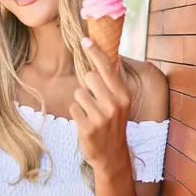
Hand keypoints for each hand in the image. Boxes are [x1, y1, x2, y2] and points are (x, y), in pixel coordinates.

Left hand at [69, 37, 131, 177]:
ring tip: (91, 113)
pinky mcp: (87, 127)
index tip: (85, 40)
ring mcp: (100, 116)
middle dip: (88, 86)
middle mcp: (114, 104)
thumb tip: (109, 58)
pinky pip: (73, 108)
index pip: (106, 67)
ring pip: (79, 92)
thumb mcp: (120, 102)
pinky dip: (77, 114)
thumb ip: (113, 82)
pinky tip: (86, 123)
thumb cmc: (114, 124)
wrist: (112, 155)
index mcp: (123, 94)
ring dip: (81, 102)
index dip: (95, 52)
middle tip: (95, 100)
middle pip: (89, 77)